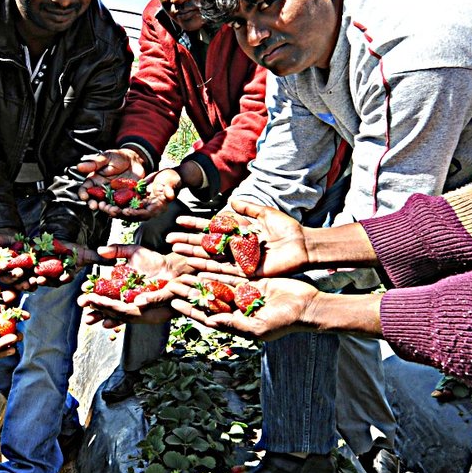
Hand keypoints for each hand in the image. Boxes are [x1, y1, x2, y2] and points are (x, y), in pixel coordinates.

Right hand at [0, 232, 29, 293]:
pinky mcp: (26, 274)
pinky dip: (35, 280)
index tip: (0, 266)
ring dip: (25, 283)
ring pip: (20, 283)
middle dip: (13, 277)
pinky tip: (40, 280)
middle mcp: (3, 276)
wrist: (6, 238)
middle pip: (8, 279)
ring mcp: (15, 276)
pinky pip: (30, 279)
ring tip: (32, 281)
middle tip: (19, 272)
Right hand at [75, 150, 160, 216]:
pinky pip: (122, 206)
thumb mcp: (106, 157)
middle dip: (94, 205)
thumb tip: (79, 166)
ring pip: (108, 206)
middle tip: (95, 206)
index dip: (83, 194)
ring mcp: (113, 196)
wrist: (135, 160)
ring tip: (110, 210)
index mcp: (94, 181)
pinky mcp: (124, 199)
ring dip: (108, 210)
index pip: (85, 189)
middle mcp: (102, 191)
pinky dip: (123, 210)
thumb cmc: (118, 157)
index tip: (84, 196)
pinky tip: (124, 210)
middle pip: (95, 201)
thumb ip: (94, 163)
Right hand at [78, 244, 182, 327]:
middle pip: (106, 305)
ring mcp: (133, 303)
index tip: (82, 293)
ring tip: (91, 319)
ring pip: (115, 312)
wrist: (173, 269)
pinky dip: (118, 320)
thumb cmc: (154, 261)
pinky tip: (109, 323)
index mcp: (119, 284)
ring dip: (102, 316)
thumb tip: (99, 250)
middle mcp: (124, 296)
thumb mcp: (133, 252)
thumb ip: (117, 251)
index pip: (102, 291)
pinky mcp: (144, 308)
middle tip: (83, 309)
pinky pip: (130, 315)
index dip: (91, 293)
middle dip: (93, 309)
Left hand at [104, 167, 180, 219]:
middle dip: (119, 213)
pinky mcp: (133, 201)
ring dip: (112, 209)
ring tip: (101, 206)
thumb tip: (170, 194)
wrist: (168, 177)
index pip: (145, 214)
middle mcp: (147, 209)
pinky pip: (121, 204)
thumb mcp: (173, 182)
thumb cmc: (172, 179)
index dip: (135, 214)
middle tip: (107, 209)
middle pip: (131, 215)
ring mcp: (139, 206)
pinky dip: (112, 203)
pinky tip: (102, 200)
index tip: (125, 211)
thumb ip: (171, 188)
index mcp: (157, 208)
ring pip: (124, 211)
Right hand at [168, 198, 310, 276]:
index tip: (178, 221)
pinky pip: (224, 270)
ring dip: (192, 254)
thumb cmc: (288, 230)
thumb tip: (231, 201)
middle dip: (187, 241)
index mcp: (239, 233)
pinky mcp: (245, 271)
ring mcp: (239, 260)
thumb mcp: (266, 214)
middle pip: (206, 244)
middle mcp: (235, 247)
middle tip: (168, 240)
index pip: (212, 228)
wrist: (303, 246)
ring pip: (210, 257)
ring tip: (175, 251)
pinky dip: (208, 267)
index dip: (195, 225)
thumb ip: (248, 209)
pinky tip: (194, 265)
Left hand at [169, 274, 316, 341]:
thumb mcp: (258, 327)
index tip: (174, 303)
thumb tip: (211, 322)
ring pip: (216, 285)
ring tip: (183, 273)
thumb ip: (234, 324)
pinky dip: (217, 270)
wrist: (305, 306)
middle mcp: (236, 308)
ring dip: (199, 280)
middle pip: (207, 299)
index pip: (208, 316)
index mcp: (235, 322)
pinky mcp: (251, 282)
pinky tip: (203, 264)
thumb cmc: (284, 322)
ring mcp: (243, 294)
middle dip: (190, 292)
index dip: (191, 310)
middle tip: (172, 284)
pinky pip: (230, 275)